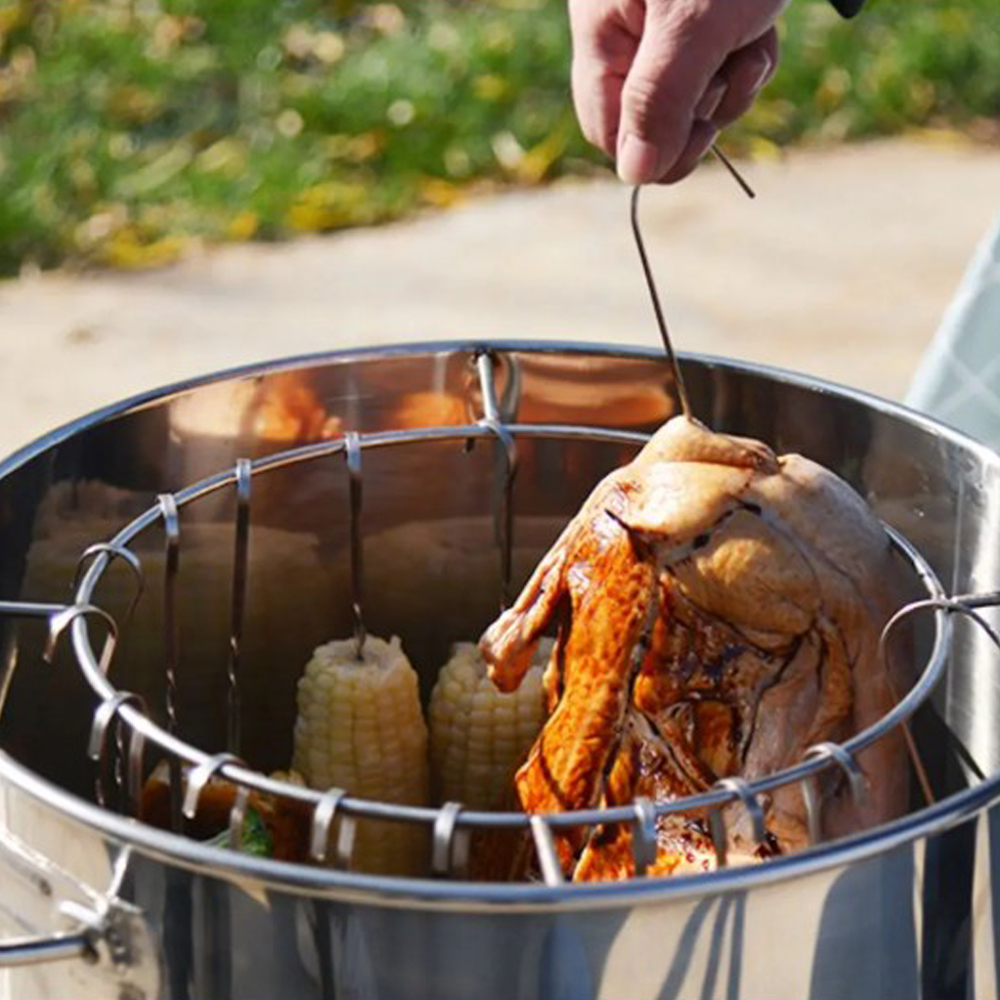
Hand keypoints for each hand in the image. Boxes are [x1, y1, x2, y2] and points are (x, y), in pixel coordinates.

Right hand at [569, 0, 786, 183]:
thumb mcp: (695, 24)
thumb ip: (659, 101)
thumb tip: (634, 175)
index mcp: (603, 30)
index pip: (607, 129)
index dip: (651, 148)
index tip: (697, 138)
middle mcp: (628, 31)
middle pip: (653, 119)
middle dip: (701, 110)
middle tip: (730, 71)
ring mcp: (666, 26)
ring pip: (693, 98)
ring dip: (733, 83)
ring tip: (753, 36)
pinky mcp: (704, 18)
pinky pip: (720, 66)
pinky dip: (749, 57)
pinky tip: (763, 26)